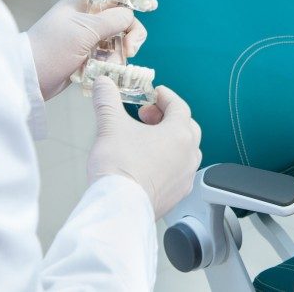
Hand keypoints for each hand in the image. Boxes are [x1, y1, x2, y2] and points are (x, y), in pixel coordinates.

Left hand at [26, 0, 147, 99]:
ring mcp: (87, 39)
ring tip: (110, 65)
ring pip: (118, 41)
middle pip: (122, 20)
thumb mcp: (85, 29)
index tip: (151, 7)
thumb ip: (112, 19)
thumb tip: (130, 15)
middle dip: (130, 35)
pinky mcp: (87, 57)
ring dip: (119, 54)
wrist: (30, 78)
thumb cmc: (51, 48)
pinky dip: (111, 64)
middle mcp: (87, 19)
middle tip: (131, 50)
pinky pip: (109, 57)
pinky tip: (105, 71)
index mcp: (84, 4)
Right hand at [87, 76, 201, 218]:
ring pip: (184, 150)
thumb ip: (108, 101)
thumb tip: (104, 83)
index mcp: (179, 134)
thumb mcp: (110, 126)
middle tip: (145, 116)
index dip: (165, 97)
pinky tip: (148, 164)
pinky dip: (167, 162)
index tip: (154, 93)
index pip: (179, 106)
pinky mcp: (177, 194)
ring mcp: (185, 176)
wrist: (118, 208)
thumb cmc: (119, 169)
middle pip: (185, 127)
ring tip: (145, 139)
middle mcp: (189, 155)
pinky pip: (178, 171)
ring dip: (168, 140)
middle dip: (165, 117)